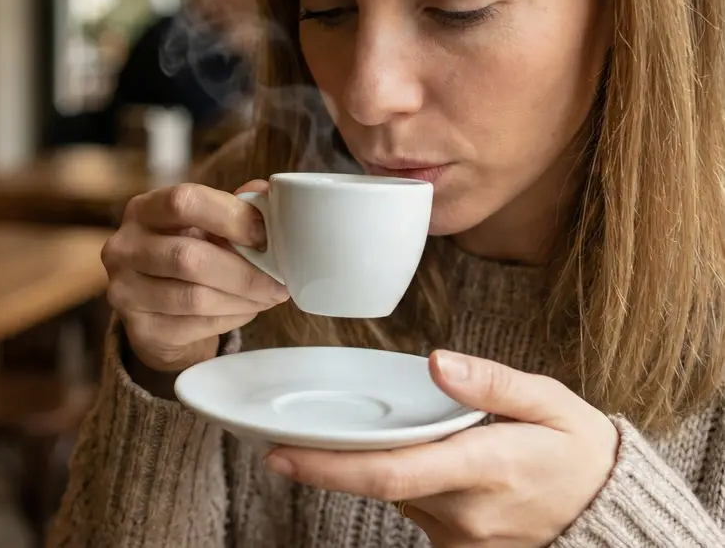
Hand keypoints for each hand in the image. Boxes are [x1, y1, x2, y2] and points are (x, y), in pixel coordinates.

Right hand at [102, 181, 289, 372]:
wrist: (157, 310)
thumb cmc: (187, 254)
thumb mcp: (205, 225)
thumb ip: (234, 208)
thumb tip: (268, 195)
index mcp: (143, 209)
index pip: (183, 201)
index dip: (231, 217)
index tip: (266, 236)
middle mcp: (124, 247)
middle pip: (189, 257)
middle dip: (244, 272)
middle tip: (279, 282)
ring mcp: (125, 291)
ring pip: (195, 297)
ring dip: (242, 299)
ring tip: (268, 296)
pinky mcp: (140, 329)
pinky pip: (195, 325)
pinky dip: (231, 319)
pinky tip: (246, 310)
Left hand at [263, 350, 619, 546]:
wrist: (611, 513)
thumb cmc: (578, 450)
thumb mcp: (550, 402)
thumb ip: (492, 382)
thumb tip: (437, 361)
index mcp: (486, 469)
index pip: (391, 472)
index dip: (329, 467)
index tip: (280, 454)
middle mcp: (466, 512)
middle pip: (380, 484)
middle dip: (331, 463)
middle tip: (282, 443)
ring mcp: (461, 539)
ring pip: (396, 495)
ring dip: (380, 466)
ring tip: (399, 437)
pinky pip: (414, 508)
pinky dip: (407, 482)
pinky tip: (424, 462)